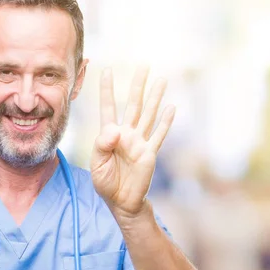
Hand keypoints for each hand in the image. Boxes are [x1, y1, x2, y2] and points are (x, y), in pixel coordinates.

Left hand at [91, 67, 175, 216]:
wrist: (121, 202)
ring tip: (161, 80)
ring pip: (148, 115)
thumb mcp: (97, 165)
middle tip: (143, 67)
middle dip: (137, 86)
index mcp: (109, 135)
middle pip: (133, 105)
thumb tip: (115, 130)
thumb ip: (102, 146)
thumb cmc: (106, 183)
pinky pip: (159, 135)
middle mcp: (126, 134)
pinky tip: (171, 107)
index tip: (106, 71)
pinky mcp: (150, 153)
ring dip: (155, 98)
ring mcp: (139, 142)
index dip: (106, 90)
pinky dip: (165, 122)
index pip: (108, 108)